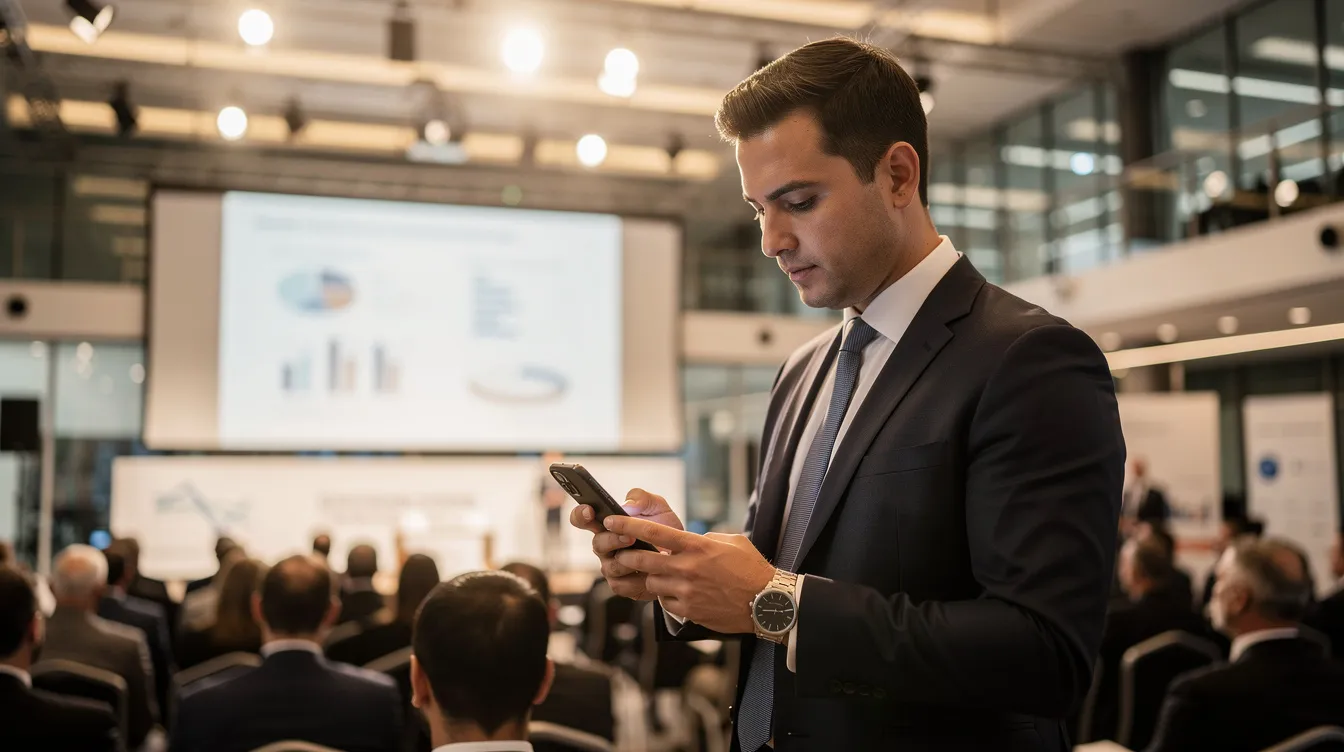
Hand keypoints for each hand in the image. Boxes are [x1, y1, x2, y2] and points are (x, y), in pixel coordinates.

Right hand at [569, 489, 684, 600]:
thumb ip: (642, 498)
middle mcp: (605, 546)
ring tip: (647, 555)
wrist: (683, 556)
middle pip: (597, 544)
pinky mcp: (622, 585)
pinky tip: (652, 573)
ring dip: (627, 561)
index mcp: (607, 524)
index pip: (582, 519)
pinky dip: (637, 579)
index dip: (581, 514)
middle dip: (612, 540)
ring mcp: (611, 567)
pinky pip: (621, 585)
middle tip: (630, 537)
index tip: (590, 510)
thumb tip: (627, 506)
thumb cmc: (665, 529)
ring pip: (610, 567)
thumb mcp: (658, 507)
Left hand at [605, 516, 774, 633]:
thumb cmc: (751, 569)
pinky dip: (667, 597)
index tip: (610, 521)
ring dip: (652, 578)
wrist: (767, 602)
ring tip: (664, 576)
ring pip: (652, 583)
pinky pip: (665, 602)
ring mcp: (686, 591)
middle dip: (628, 555)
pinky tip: (680, 594)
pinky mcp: (689, 610)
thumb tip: (688, 541)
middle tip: (622, 553)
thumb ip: (704, 539)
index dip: (628, 525)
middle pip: (643, 560)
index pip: (654, 532)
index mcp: (697, 546)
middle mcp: (687, 568)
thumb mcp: (730, 542)